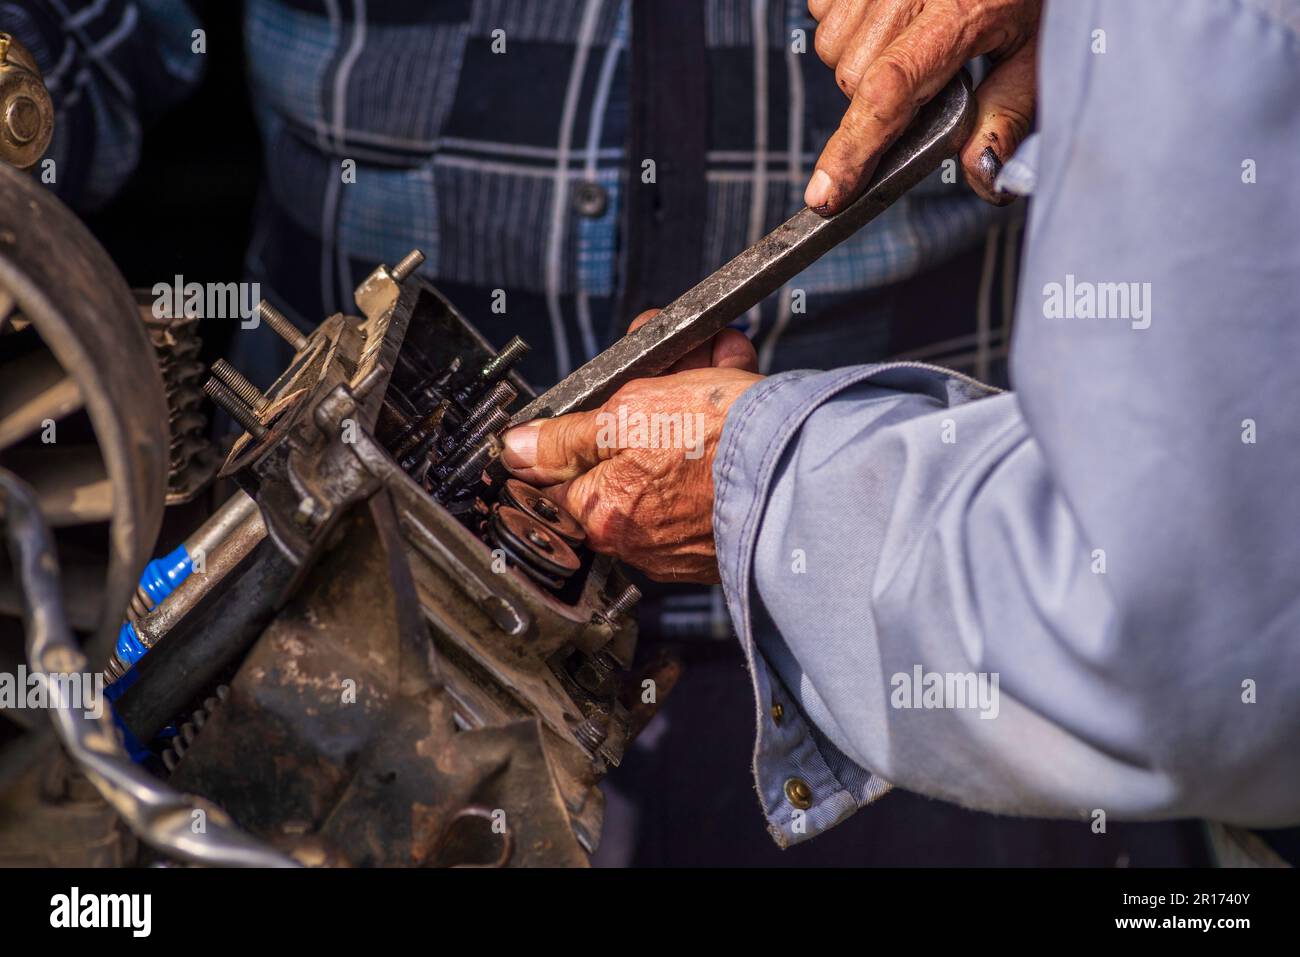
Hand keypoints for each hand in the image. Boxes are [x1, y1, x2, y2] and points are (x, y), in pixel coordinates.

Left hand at [500, 312, 761, 581]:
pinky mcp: (728, 531)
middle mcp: (640, 540)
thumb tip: (516, 449)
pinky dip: (722, 430)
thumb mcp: (628, 415)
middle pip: (623, 455)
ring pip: (672, 455)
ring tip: (718, 362)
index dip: (575, 428)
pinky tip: (738, 388)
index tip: (601, 403)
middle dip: (646, 399)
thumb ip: (566, 436)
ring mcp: (686, 540)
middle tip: (673, 362)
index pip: (558, 475)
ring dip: (690, 400)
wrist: (807, 471)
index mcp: (603, 515)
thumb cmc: (721, 443)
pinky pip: (710, 472)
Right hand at [805, 0, 1040, 210]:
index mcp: (960, 10)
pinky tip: (888, 14)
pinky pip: (822, 7)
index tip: (827, 195)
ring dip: (857, 61)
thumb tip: (986, 178)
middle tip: (924, 78)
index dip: (853, 150)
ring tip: (907, 38)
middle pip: (851, 77)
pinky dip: (847, 22)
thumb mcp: (1037, 50)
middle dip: (874, 99)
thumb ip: (1009, 114)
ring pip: (830, 47)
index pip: (888, 90)